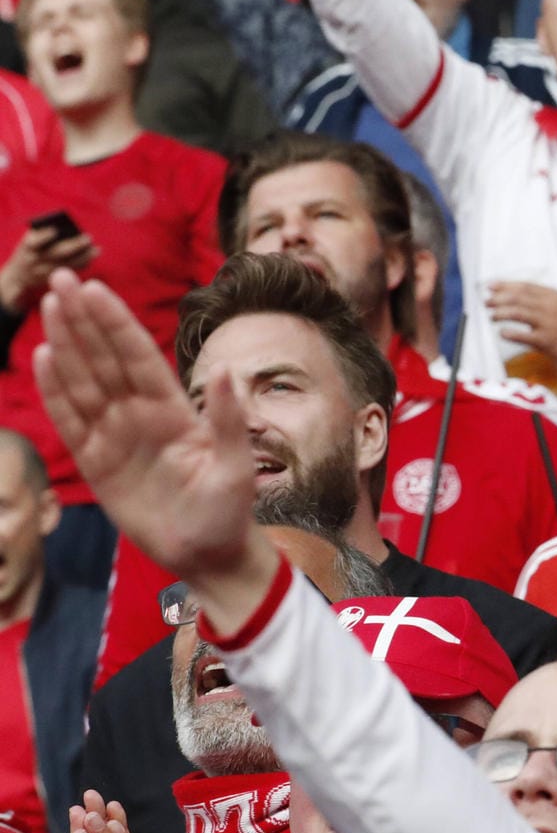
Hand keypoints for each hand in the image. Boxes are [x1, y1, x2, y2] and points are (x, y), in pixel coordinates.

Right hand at [1, 226, 97, 312]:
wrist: (18, 276)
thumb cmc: (30, 250)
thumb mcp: (30, 241)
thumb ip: (44, 233)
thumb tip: (67, 228)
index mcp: (27, 247)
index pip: (34, 241)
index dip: (44, 236)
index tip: (56, 230)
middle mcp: (35, 260)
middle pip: (56, 253)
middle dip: (74, 245)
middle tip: (88, 237)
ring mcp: (44, 272)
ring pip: (67, 264)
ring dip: (84, 257)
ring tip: (97, 249)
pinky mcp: (53, 280)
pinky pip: (70, 272)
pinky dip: (81, 265)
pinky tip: (91, 258)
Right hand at [31, 273, 272, 620]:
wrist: (208, 554)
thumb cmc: (229, 509)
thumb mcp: (236, 465)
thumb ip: (229, 418)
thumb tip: (223, 368)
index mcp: (175, 410)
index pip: (139, 356)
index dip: (116, 323)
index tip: (95, 288)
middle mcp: (142, 415)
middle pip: (105, 358)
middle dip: (84, 319)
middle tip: (60, 278)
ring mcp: (116, 436)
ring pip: (84, 381)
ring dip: (66, 344)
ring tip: (49, 305)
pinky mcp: (96, 463)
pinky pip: (71, 421)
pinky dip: (56, 391)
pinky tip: (43, 358)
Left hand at [485, 281, 556, 373]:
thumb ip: (543, 300)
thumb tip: (517, 296)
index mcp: (554, 296)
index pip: (525, 286)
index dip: (505, 285)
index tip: (491, 286)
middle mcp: (550, 306)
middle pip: (518, 297)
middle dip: (499, 298)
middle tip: (487, 301)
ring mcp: (549, 323)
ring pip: (518, 313)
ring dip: (501, 313)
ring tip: (491, 315)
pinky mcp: (547, 341)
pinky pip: (524, 335)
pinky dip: (511, 333)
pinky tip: (503, 333)